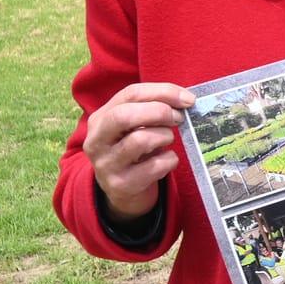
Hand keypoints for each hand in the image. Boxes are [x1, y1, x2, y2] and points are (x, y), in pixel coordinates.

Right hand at [83, 82, 195, 221]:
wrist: (123, 191)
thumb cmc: (135, 150)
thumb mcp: (135, 126)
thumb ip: (151, 108)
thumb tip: (185, 99)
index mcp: (100, 119)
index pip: (130, 94)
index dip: (163, 92)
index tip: (188, 99)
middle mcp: (96, 140)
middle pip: (125, 115)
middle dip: (160, 112)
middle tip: (179, 119)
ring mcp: (106, 164)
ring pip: (140, 140)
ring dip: (165, 137)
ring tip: (168, 140)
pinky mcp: (121, 185)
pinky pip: (155, 166)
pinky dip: (170, 160)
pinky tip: (167, 160)